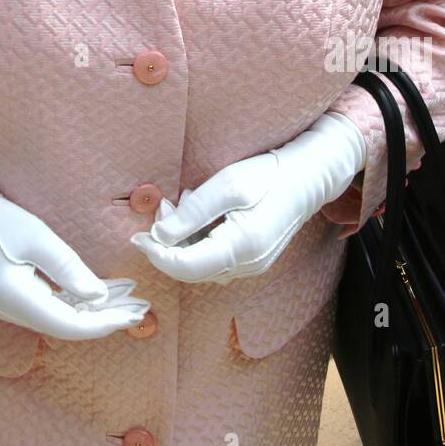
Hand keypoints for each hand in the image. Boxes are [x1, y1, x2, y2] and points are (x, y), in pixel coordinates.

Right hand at [0, 152, 150, 340]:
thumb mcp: (37, 237)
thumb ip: (68, 269)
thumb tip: (99, 298)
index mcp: (16, 299)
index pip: (69, 325)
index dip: (103, 324)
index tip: (132, 315)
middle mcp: (11, 311)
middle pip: (65, 326)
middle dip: (103, 320)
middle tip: (138, 311)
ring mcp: (7, 306)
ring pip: (57, 318)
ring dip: (90, 313)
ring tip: (124, 304)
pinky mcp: (9, 296)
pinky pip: (47, 307)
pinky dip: (73, 303)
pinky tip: (92, 296)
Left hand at [130, 113, 366, 284]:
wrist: (307, 178)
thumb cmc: (268, 175)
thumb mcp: (227, 185)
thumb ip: (192, 213)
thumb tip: (159, 236)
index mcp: (240, 248)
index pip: (185, 267)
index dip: (156, 254)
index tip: (137, 235)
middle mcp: (246, 266)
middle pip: (191, 270)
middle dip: (168, 244)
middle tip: (165, 206)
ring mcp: (251, 266)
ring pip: (202, 265)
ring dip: (184, 240)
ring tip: (188, 201)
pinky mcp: (252, 259)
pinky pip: (215, 259)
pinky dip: (199, 240)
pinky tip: (203, 213)